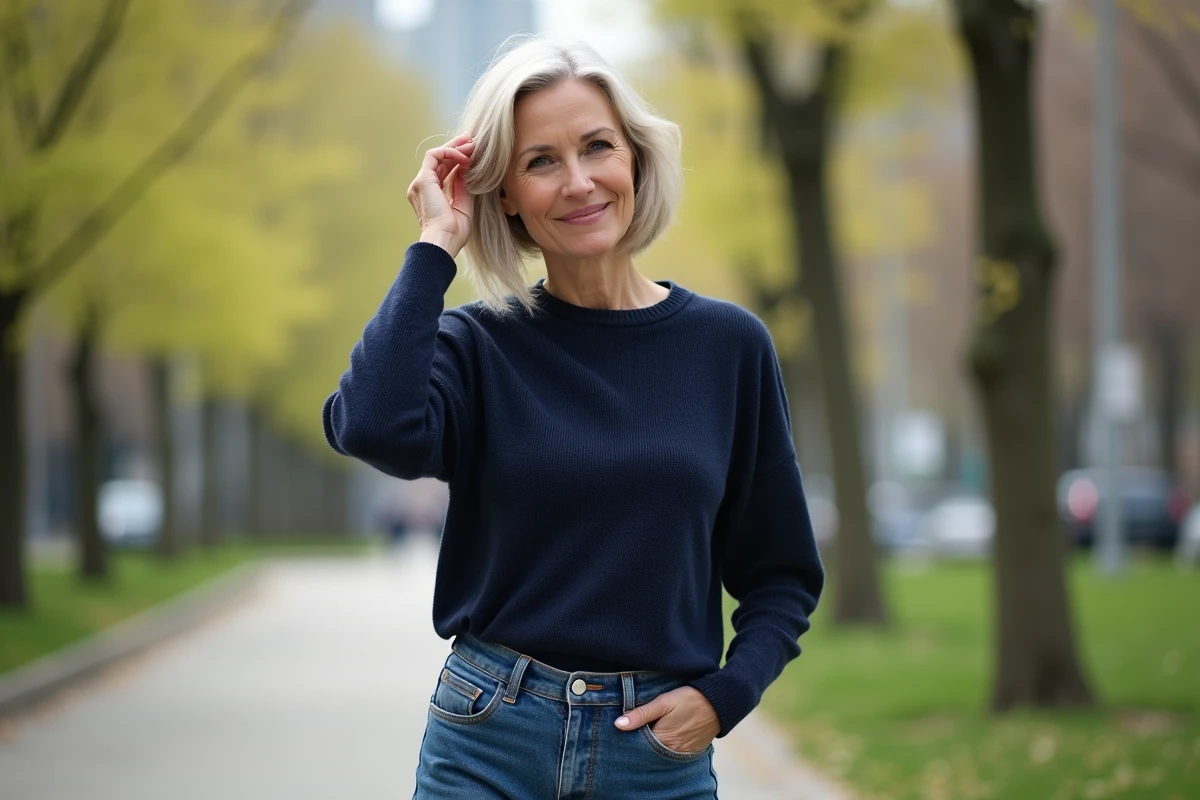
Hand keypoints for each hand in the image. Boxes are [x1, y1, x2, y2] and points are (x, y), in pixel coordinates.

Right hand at [406, 134, 475, 257]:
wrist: (443, 240)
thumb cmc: (454, 232)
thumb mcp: (463, 205)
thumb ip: (463, 186)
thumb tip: (467, 169)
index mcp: (431, 196)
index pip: (443, 171)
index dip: (457, 160)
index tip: (472, 153)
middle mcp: (423, 188)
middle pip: (439, 161)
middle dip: (456, 148)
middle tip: (471, 140)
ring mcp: (420, 183)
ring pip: (436, 155)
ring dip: (455, 148)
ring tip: (472, 146)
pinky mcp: (423, 180)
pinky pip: (434, 156)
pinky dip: (450, 153)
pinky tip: (464, 157)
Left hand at [614, 686, 719, 752]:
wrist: (718, 703)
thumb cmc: (689, 699)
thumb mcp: (663, 702)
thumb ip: (641, 714)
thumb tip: (618, 724)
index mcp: (662, 740)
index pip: (637, 746)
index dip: (629, 737)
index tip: (622, 729)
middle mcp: (671, 751)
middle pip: (648, 751)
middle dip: (640, 742)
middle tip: (635, 729)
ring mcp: (682, 753)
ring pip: (660, 753)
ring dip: (653, 745)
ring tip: (650, 731)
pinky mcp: (690, 751)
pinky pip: (672, 753)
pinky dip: (666, 746)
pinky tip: (663, 736)